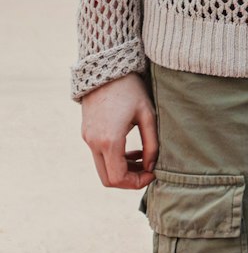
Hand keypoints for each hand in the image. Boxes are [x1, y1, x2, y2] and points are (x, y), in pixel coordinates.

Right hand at [80, 74, 156, 189]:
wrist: (106, 70)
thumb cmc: (131, 90)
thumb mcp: (148, 115)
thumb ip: (152, 143)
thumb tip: (153, 166)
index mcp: (109, 140)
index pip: (118, 178)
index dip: (137, 182)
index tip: (154, 173)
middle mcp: (94, 143)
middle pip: (108, 179)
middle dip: (130, 179)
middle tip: (150, 170)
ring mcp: (88, 139)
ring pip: (104, 168)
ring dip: (124, 169)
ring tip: (145, 157)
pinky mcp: (87, 133)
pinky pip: (100, 156)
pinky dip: (116, 159)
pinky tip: (133, 149)